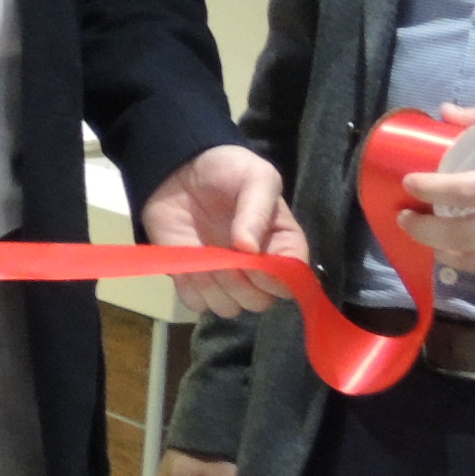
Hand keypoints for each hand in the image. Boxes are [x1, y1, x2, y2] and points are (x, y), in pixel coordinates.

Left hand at [142, 142, 302, 317]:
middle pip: (260, 303)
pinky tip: (188, 263)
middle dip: (241, 284)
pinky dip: (191, 288)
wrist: (182, 168)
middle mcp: (257, 269)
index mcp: (283, 246)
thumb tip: (248, 250)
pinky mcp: (193, 279)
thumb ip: (257, 211)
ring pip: (229, 308)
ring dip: (215, 288)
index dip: (276, 279)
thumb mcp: (256, 177)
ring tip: (204, 255)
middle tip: (224, 254)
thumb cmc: (228, 170)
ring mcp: (225, 277)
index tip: (254, 260)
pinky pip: (196, 303)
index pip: (292, 283)